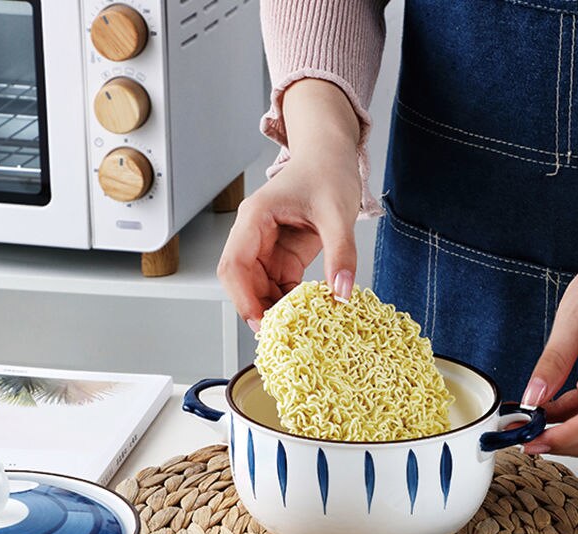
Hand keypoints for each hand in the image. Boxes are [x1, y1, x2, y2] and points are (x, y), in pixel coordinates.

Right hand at [217, 79, 361, 327]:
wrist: (331, 155)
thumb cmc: (327, 170)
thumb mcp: (338, 213)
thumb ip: (341, 253)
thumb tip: (342, 292)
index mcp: (255, 218)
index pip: (234, 265)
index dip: (243, 298)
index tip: (262, 323)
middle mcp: (254, 234)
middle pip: (242, 282)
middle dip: (257, 308)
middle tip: (282, 334)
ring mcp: (267, 246)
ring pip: (258, 288)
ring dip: (274, 308)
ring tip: (297, 328)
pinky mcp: (283, 255)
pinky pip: (279, 286)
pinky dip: (289, 302)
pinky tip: (307, 314)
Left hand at [521, 206, 577, 456]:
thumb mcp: (574, 315)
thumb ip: (554, 360)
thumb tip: (532, 397)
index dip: (565, 437)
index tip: (532, 440)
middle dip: (560, 442)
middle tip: (519, 437)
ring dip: (560, 431)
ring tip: (521, 423)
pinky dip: (564, 416)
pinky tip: (537, 410)